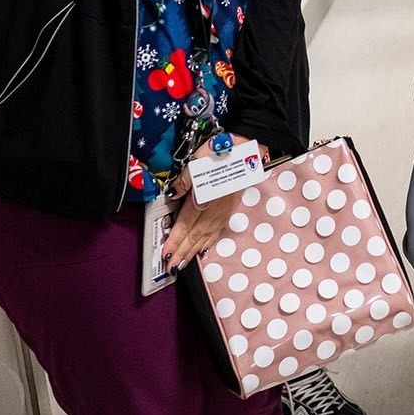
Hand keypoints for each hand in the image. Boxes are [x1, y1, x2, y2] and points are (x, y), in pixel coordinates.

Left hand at [164, 132, 254, 269]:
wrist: (247, 147)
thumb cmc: (221, 151)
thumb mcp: (197, 161)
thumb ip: (184, 180)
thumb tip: (172, 193)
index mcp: (205, 198)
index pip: (185, 224)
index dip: (175, 241)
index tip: (166, 255)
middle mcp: (215, 208)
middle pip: (195, 234)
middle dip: (182, 252)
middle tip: (171, 268)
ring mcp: (224, 209)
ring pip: (206, 235)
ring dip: (194, 251)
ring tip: (183, 264)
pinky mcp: (231, 207)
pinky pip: (218, 229)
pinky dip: (210, 241)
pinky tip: (204, 248)